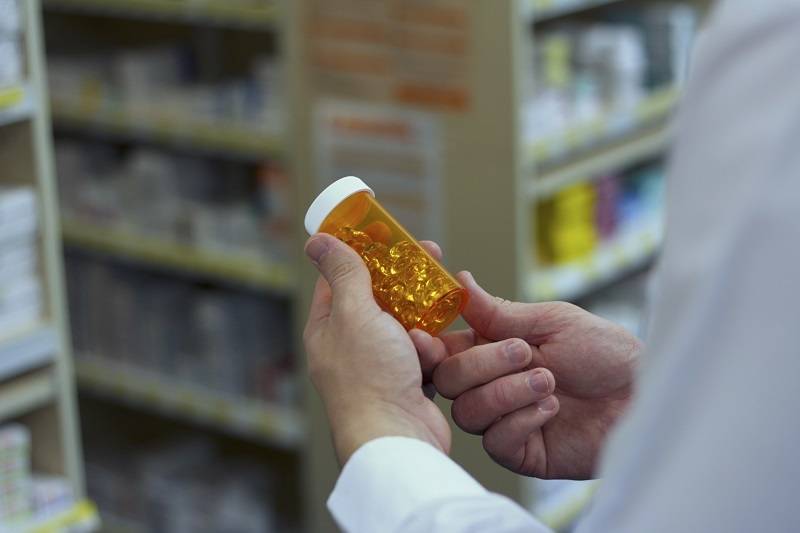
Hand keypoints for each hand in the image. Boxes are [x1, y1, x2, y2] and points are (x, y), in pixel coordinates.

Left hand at [303, 233, 450, 464]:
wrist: (398, 438)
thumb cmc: (369, 376)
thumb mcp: (355, 312)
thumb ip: (344, 273)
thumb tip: (317, 241)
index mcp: (328, 328)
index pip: (342, 277)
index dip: (365, 251)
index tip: (389, 232)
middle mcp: (350, 346)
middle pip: (381, 298)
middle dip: (406, 282)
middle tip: (431, 255)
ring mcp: (379, 367)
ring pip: (407, 325)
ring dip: (421, 326)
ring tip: (424, 337)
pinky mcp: (406, 383)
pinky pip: (423, 353)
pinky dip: (430, 354)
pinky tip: (430, 361)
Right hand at [413, 271, 640, 479]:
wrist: (643, 395)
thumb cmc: (604, 352)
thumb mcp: (552, 321)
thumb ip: (499, 312)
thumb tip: (459, 282)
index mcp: (492, 349)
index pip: (443, 350)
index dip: (429, 347)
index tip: (427, 341)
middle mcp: (491, 384)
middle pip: (447, 382)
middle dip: (482, 365)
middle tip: (526, 353)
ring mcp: (505, 419)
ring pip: (468, 413)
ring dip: (507, 393)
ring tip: (549, 382)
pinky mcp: (522, 452)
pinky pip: (495, 442)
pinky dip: (521, 421)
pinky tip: (551, 409)